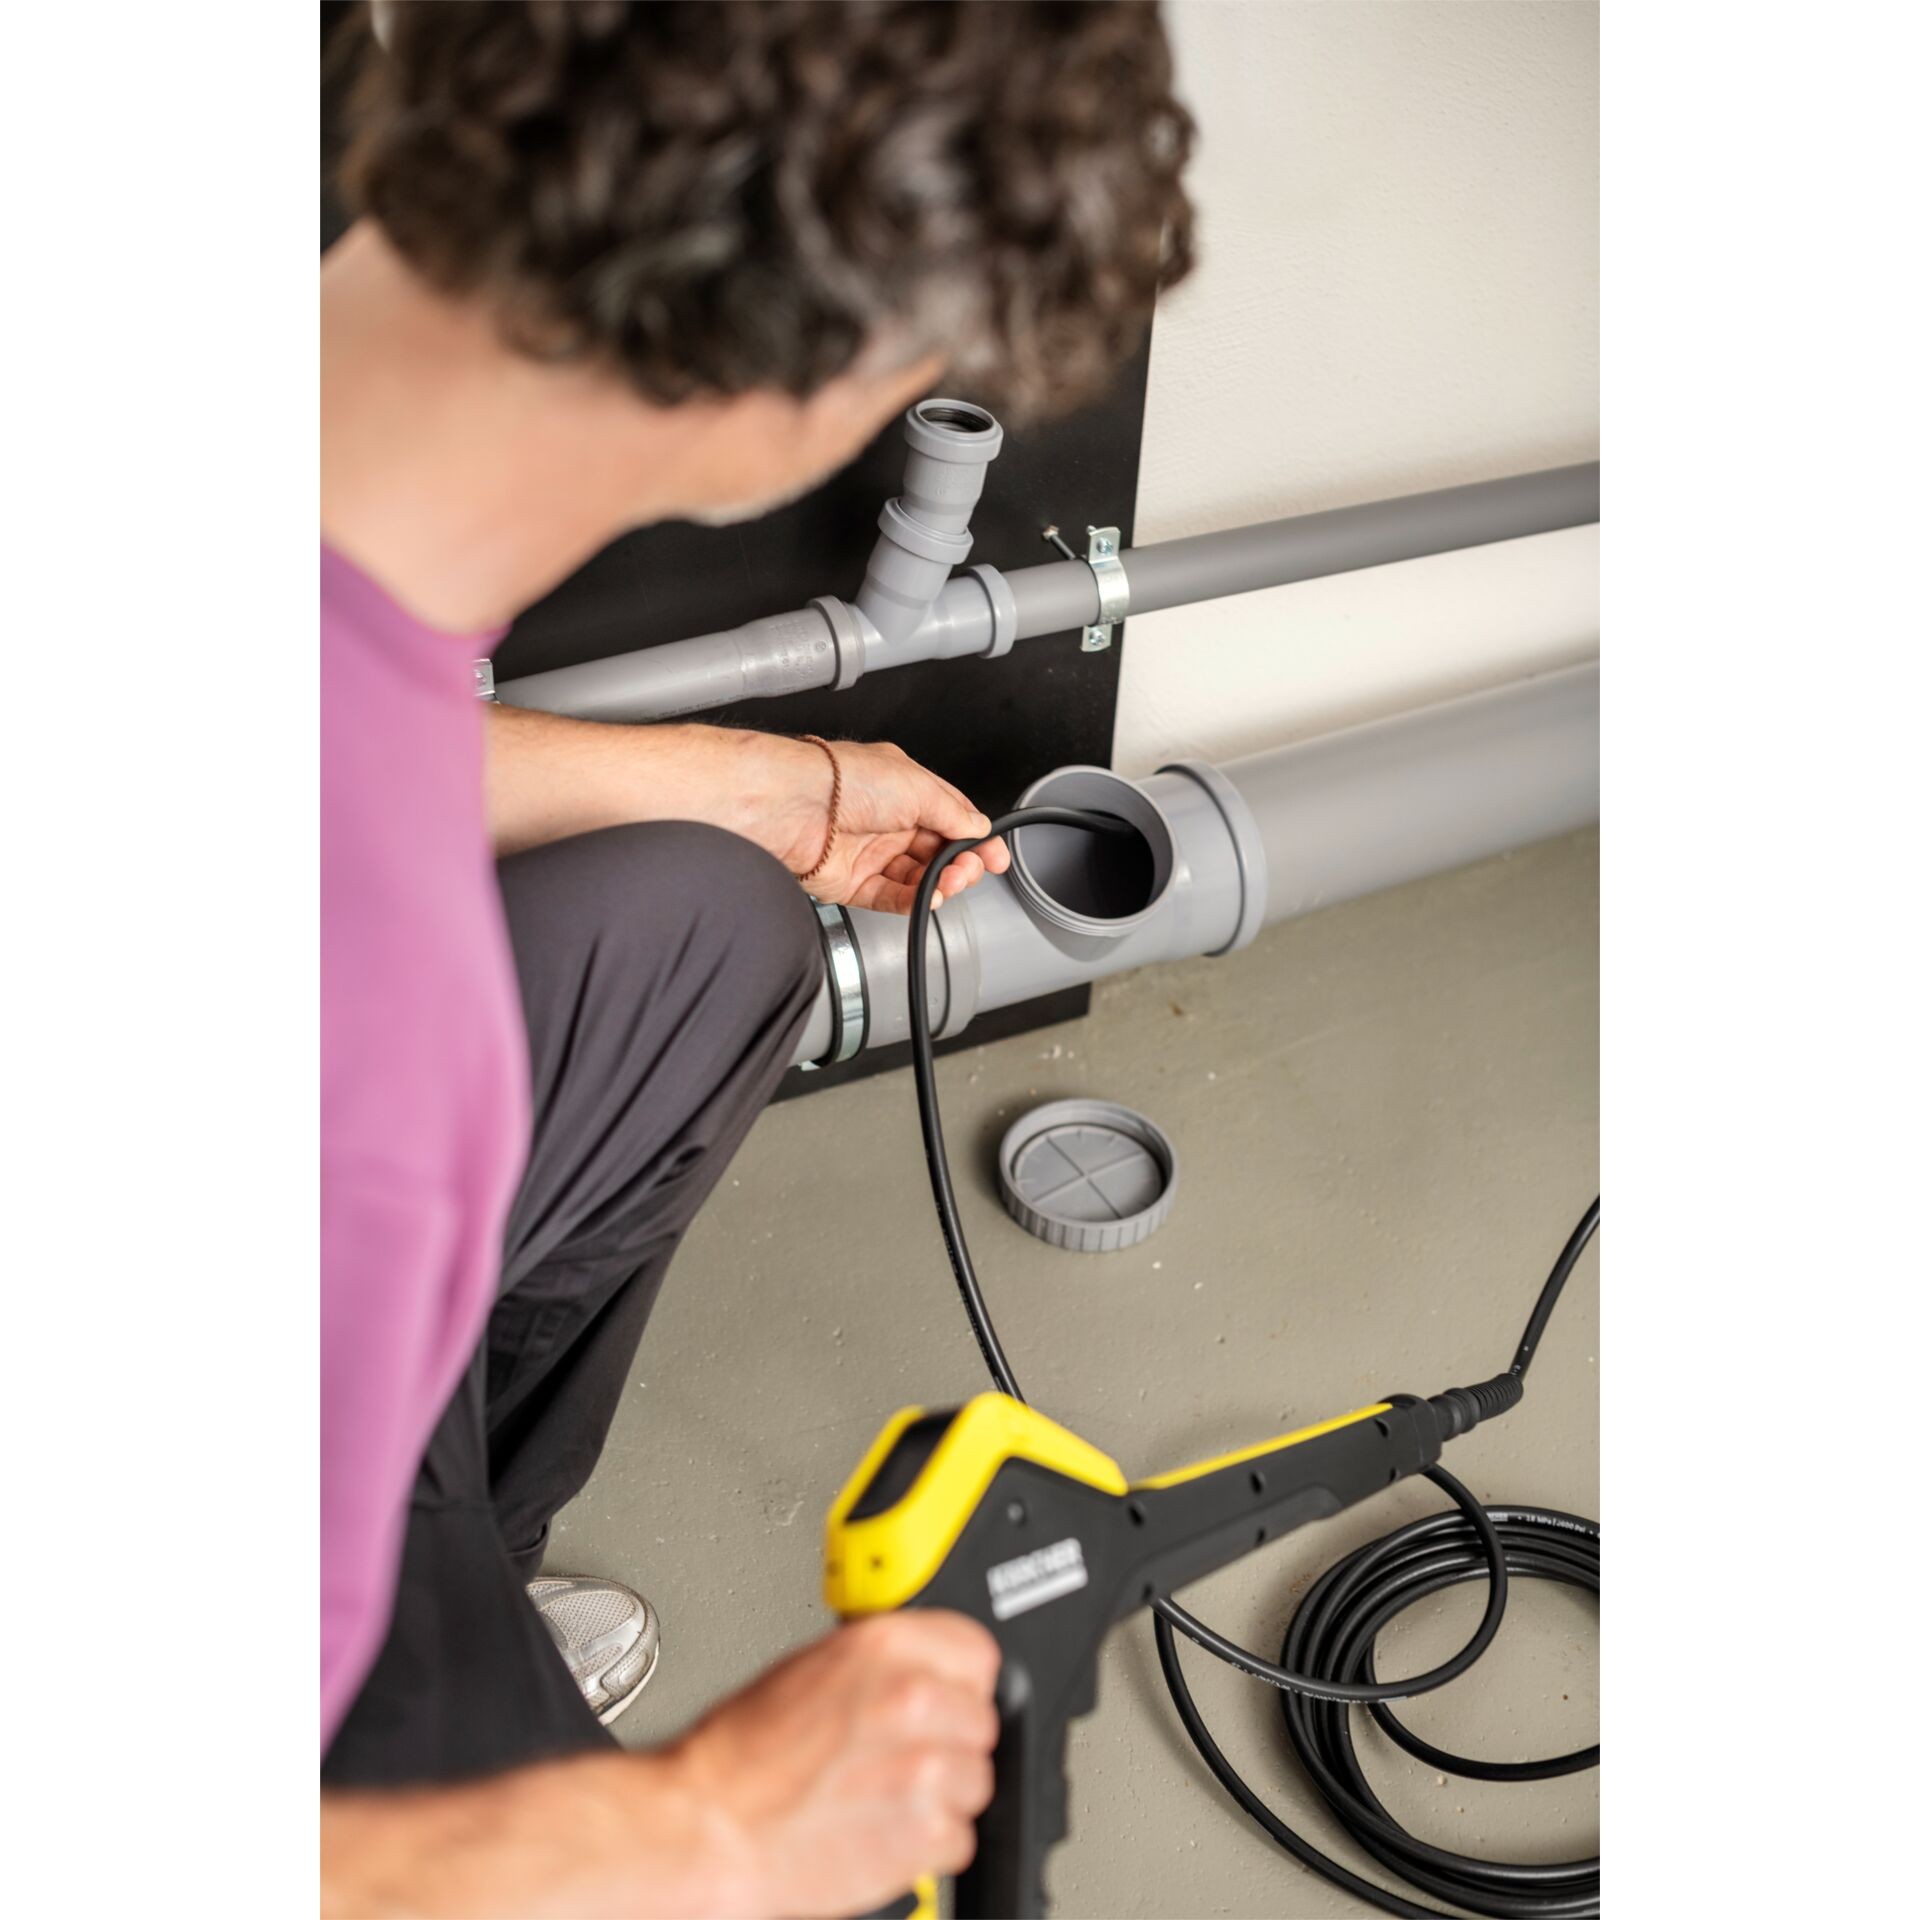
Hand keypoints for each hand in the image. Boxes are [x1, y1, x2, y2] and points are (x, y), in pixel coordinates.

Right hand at [671, 1612, 1000, 1917]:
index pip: (977, 1654)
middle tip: (901, 1758)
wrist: (711, 1824)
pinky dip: (928, 1844)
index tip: (946, 1700)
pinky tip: (883, 1829)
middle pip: (980, 1722)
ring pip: (976, 1781)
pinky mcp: (924, 1832)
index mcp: (884, 1646)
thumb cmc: (745, 1752)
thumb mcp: (814, 1666)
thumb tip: (924, 1669)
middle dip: (949, 1742)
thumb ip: (883, 1663)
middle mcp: (911, 1698)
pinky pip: (960, 1838)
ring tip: (885, 1796)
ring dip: (942, 1795)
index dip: (959, 1684)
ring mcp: (924, 1767)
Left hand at [763, 735, 1011, 913]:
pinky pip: (891, 897)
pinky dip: (914, 900)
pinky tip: (928, 897)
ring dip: (940, 883)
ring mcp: (869, 851)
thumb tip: (977, 827)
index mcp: (903, 788)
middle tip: (969, 870)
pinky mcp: (852, 882)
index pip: (950, 816)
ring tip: (949, 883)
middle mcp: (886, 819)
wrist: (791, 805)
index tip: (995, 857)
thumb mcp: (916, 786)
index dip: (975, 838)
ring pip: (917, 876)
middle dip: (960, 863)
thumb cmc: (842, 779)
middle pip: (936, 850)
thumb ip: (952, 812)